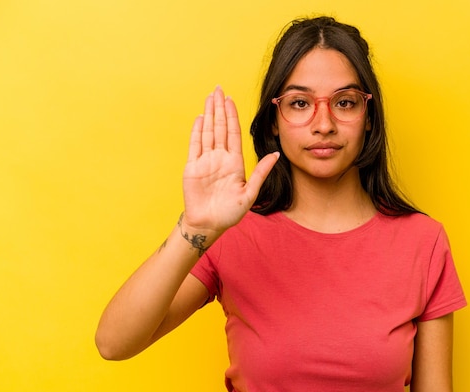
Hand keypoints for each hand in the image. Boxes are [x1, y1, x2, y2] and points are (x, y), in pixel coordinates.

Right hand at [182, 86, 278, 234]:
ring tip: (210, 97)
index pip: (233, 133)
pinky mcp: (193, 167)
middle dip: (220, 108)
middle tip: (219, 89)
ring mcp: (205, 161)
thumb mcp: (250, 193)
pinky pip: (195, 146)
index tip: (231, 100)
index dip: (232, 116)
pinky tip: (200, 118)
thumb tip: (277, 154)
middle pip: (220, 128)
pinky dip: (197, 131)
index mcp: (234, 162)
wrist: (209, 224)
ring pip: (208, 132)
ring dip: (209, 114)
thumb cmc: (230, 213)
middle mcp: (220, 158)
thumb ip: (261, 172)